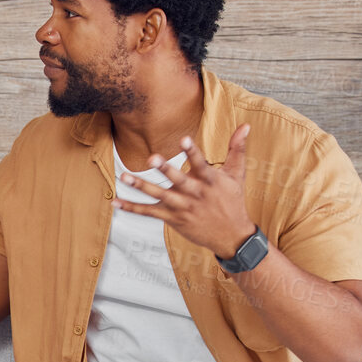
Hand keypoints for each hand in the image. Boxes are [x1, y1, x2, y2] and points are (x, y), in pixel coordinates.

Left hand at [118, 123, 257, 258]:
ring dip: (141, 187)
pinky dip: (132, 208)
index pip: (201, 164)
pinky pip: (149, 213)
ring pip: (160, 196)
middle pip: (178, 180)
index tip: (184, 139)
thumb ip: (237, 148)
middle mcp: (195, 194)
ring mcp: (182, 207)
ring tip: (124, 176)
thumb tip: (246, 125)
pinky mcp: (172, 218)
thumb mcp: (237, 174)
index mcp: (210, 181)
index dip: (192, 152)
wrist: (231, 235)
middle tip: (151, 158)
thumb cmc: (232, 201)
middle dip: (165, 169)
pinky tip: (116, 201)